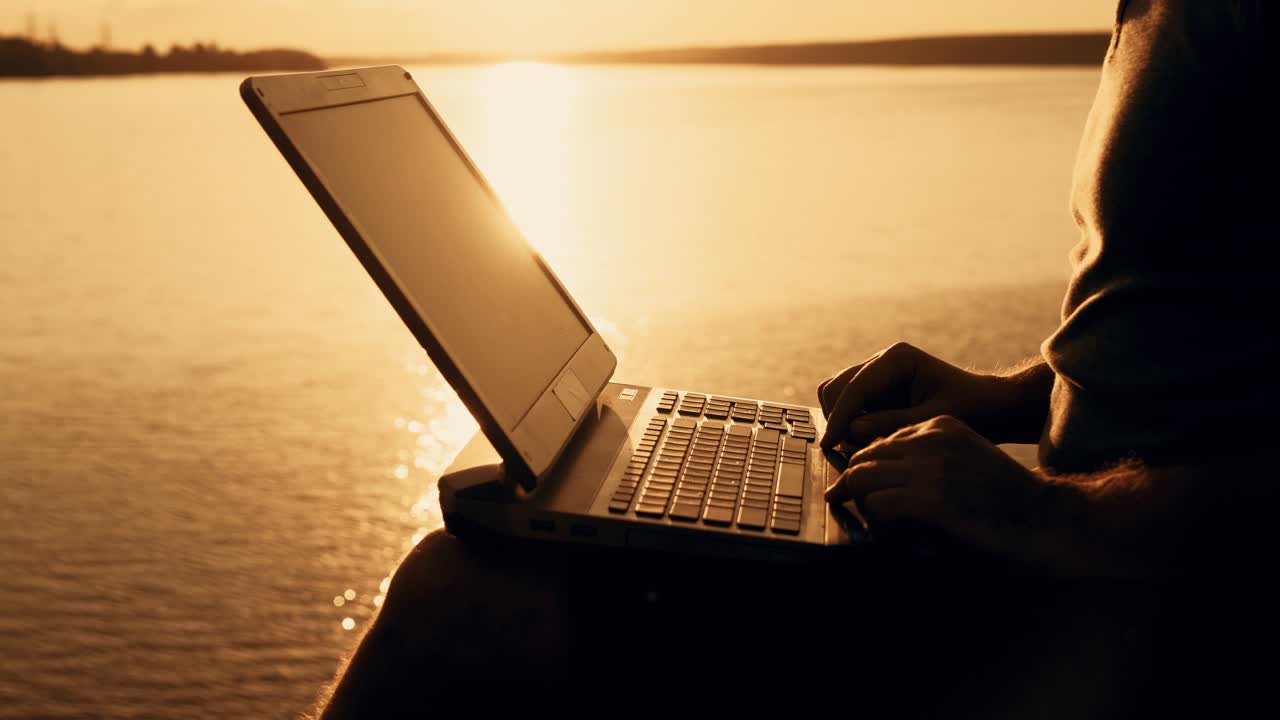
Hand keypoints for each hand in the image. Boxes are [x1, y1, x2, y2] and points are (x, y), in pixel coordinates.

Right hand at [818, 342, 1048, 449]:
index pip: (855, 388)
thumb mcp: (933, 419)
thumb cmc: (973, 409)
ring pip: (836, 398)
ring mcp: (876, 379)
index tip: (828, 446)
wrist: (992, 408)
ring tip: (867, 448)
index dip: (839, 418)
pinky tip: (873, 444)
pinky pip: (849, 411)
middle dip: (838, 418)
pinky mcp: (877, 396)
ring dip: (843, 424)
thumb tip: (850, 432)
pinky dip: (851, 428)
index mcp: (896, 359)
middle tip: (853, 451)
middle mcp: (881, 363)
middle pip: (835, 388)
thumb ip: (890, 424)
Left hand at [824, 415, 1048, 559]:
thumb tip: (878, 476)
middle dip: (854, 484)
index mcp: (941, 425)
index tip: (861, 486)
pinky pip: (876, 506)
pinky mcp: (930, 500)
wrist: (1045, 519)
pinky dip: (875, 523)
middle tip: (850, 503)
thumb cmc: (1006, 497)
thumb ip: (929, 458)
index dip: (868, 466)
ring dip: (861, 503)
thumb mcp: (966, 459)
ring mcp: (930, 469)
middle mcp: (932, 440)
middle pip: (865, 456)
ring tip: (871, 521)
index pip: (882, 439)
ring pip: (861, 479)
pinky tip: (888, 533)